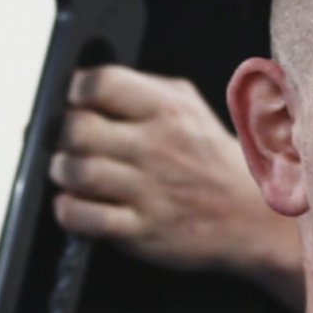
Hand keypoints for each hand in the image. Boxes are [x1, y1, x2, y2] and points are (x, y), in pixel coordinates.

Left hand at [52, 65, 302, 311]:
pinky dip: (69, 210)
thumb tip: (82, 83)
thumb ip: (138, 89)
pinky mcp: (141, 230)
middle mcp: (156, 147)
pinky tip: (78, 204)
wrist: (251, 214)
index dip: (77, 91)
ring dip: (62, 172)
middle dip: (63, 136)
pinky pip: (83, 218)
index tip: (77, 103)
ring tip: (73, 173)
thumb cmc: (209, 159)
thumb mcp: (187, 106)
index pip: (100, 83)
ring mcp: (148, 191)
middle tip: (71, 144)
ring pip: (76, 172)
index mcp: (166, 109)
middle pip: (77, 129)